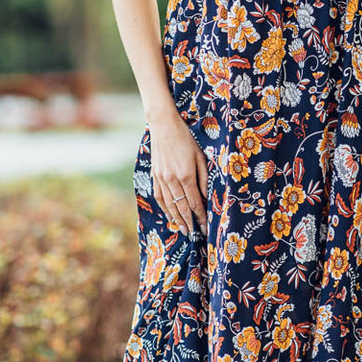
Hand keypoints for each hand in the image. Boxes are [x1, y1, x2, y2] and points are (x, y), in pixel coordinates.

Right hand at [147, 111, 208, 236]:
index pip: (195, 203)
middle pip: (181, 208)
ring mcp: (161, 179)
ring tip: (184, 230)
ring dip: (177, 220)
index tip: (205, 227)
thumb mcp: (201, 157)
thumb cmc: (187, 138)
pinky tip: (169, 216)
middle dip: (190, 223)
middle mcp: (172, 180)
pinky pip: (159, 197)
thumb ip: (204, 178)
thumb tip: (207, 197)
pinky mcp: (154, 175)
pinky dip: (164, 209)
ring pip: (169, 205)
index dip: (200, 217)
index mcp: (186, 176)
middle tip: (195, 235)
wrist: (164, 125)